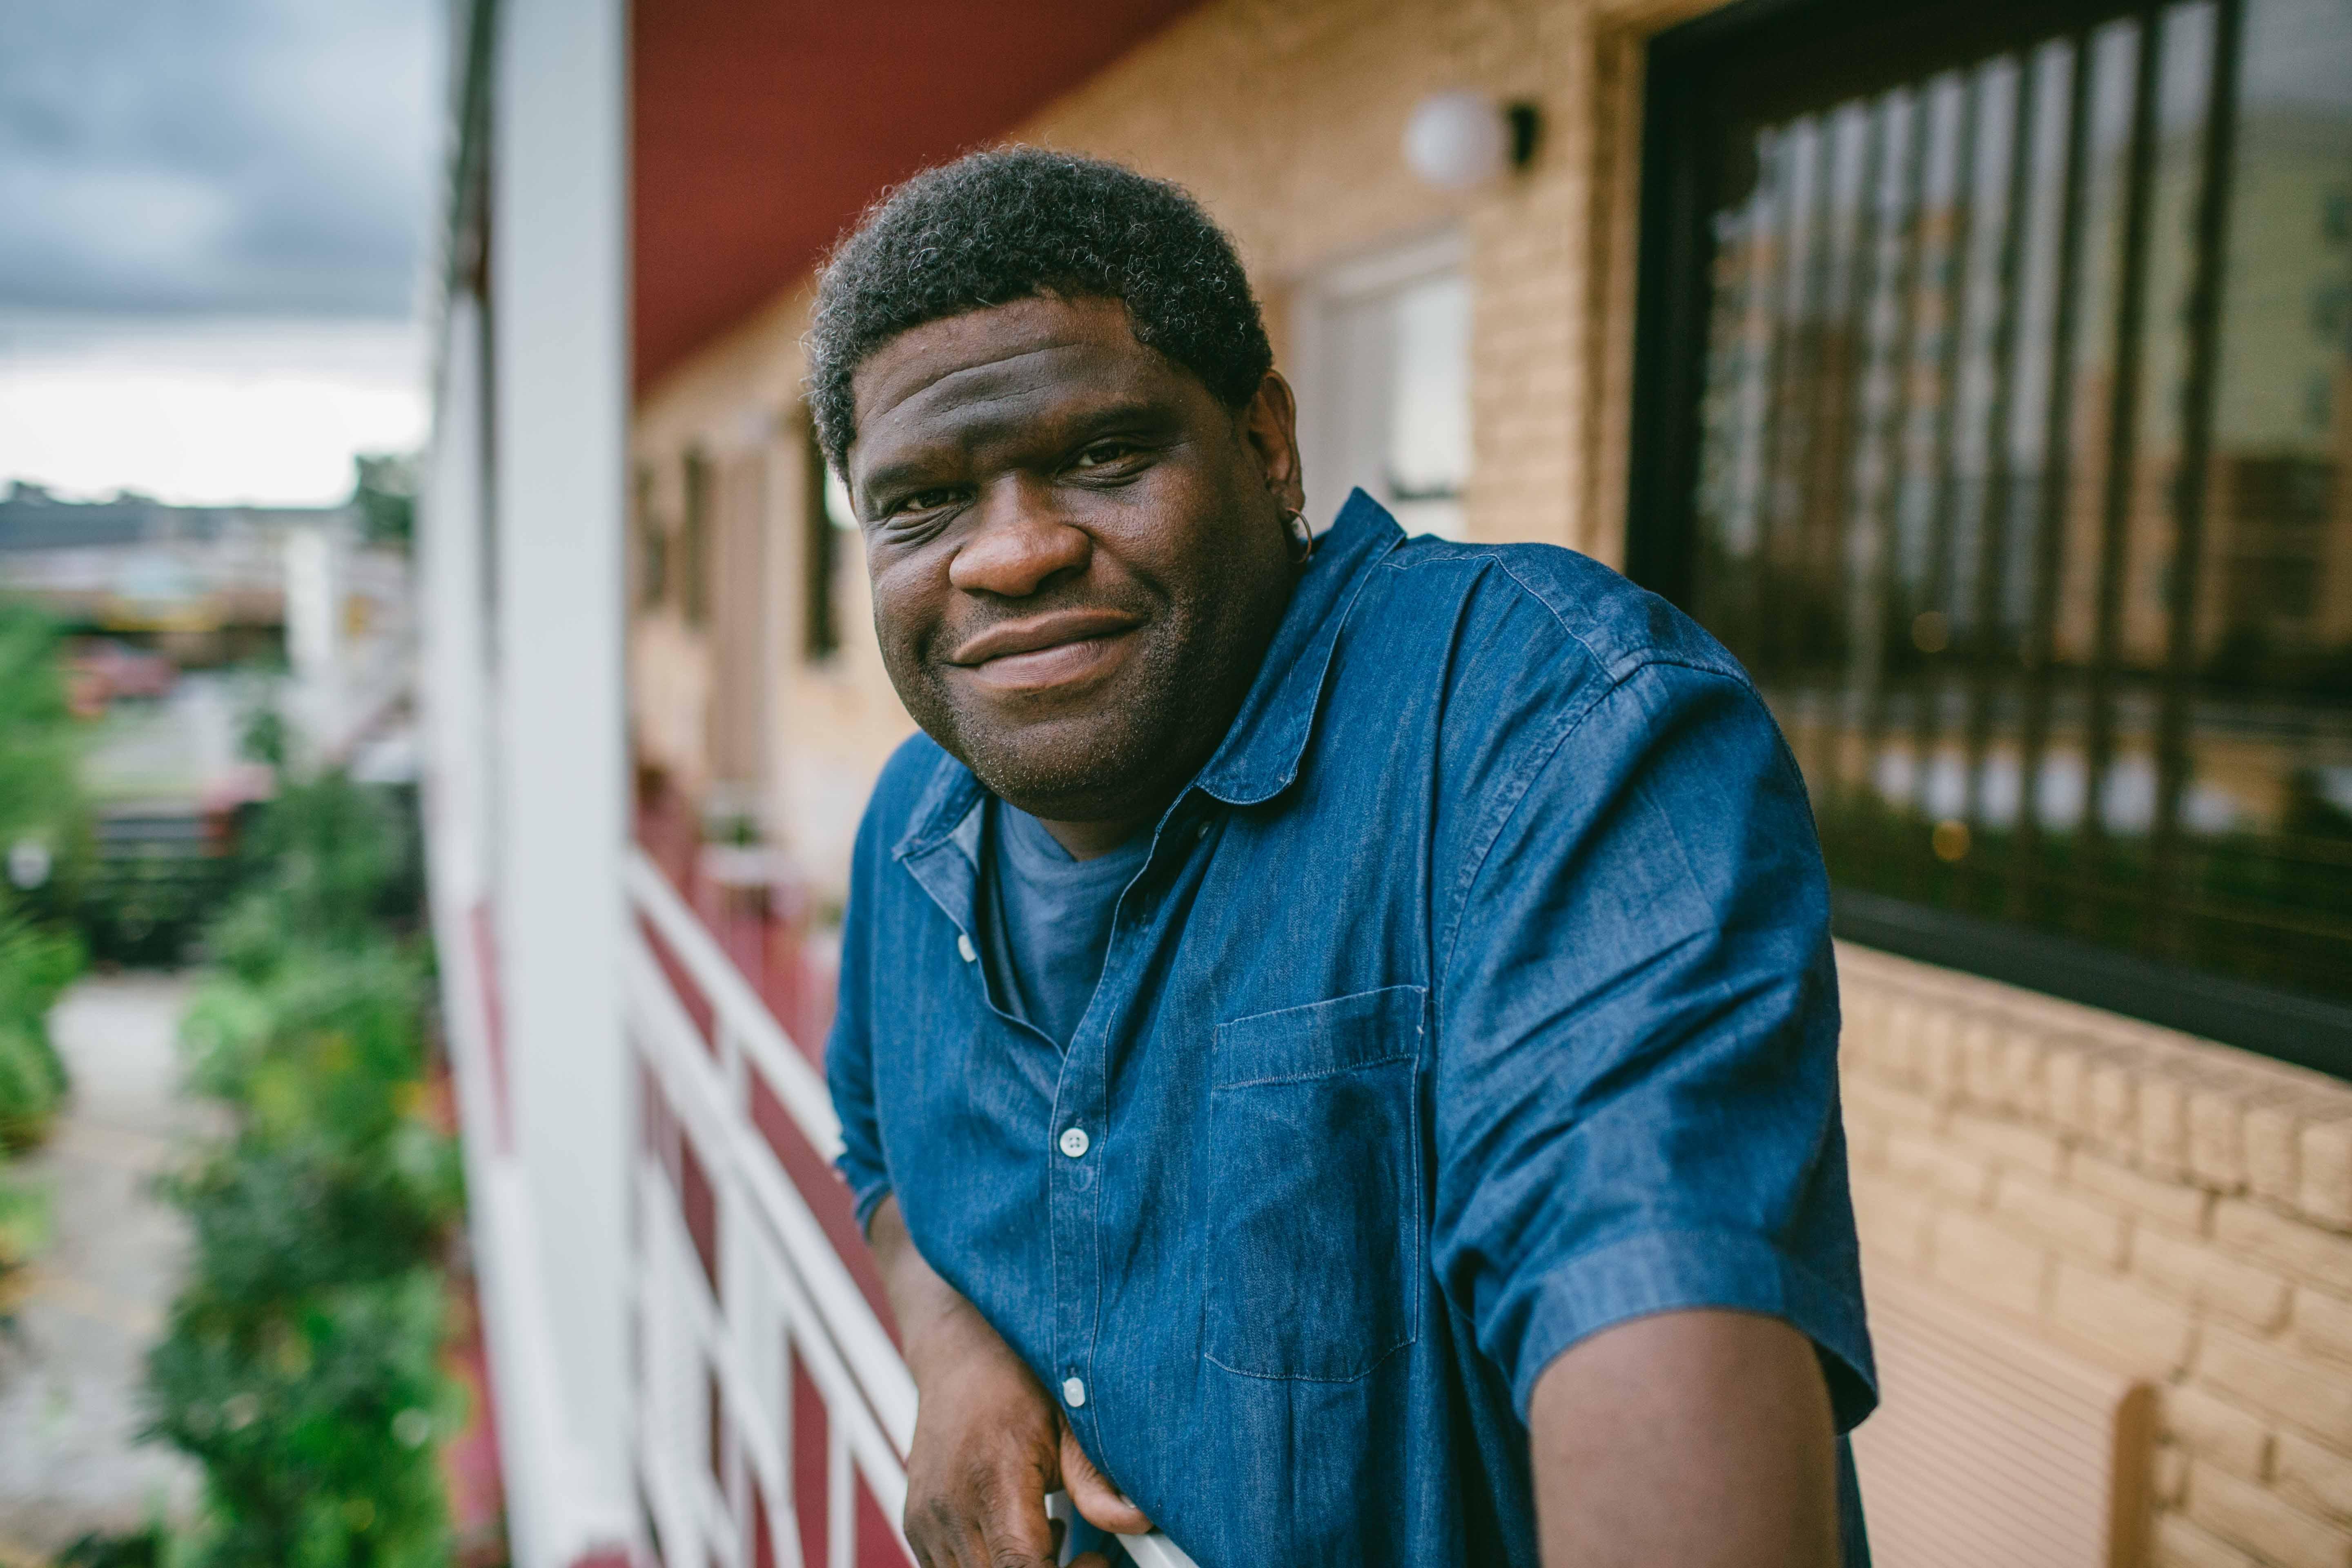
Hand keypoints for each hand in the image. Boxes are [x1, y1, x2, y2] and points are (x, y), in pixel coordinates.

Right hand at [870, 1197, 1151, 1566]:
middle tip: (1085, 1555)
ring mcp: (928, 1519)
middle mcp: (951, 1506)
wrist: (958, 1349)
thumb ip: (1095, 1478)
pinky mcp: (917, 1525)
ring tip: (1050, 1541)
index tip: (1095, 1560)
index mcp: (992, 1478)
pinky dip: (991, 1566)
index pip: (1021, 1567)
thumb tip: (1136, 1520)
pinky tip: (1020, 1534)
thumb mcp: (1068, 1418)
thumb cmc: (1014, 1375)